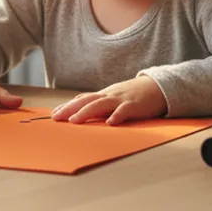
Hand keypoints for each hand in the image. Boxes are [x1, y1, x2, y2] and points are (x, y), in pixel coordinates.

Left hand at [51, 75, 167, 124]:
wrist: (158, 87)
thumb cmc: (133, 95)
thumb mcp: (114, 98)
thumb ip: (100, 106)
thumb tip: (83, 114)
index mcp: (103, 95)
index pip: (82, 99)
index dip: (67, 106)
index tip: (53, 114)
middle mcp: (109, 96)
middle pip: (86, 101)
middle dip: (69, 109)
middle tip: (55, 118)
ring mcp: (121, 100)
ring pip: (100, 105)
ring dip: (86, 112)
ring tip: (74, 121)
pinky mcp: (135, 105)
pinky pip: (125, 111)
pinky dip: (117, 116)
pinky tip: (110, 123)